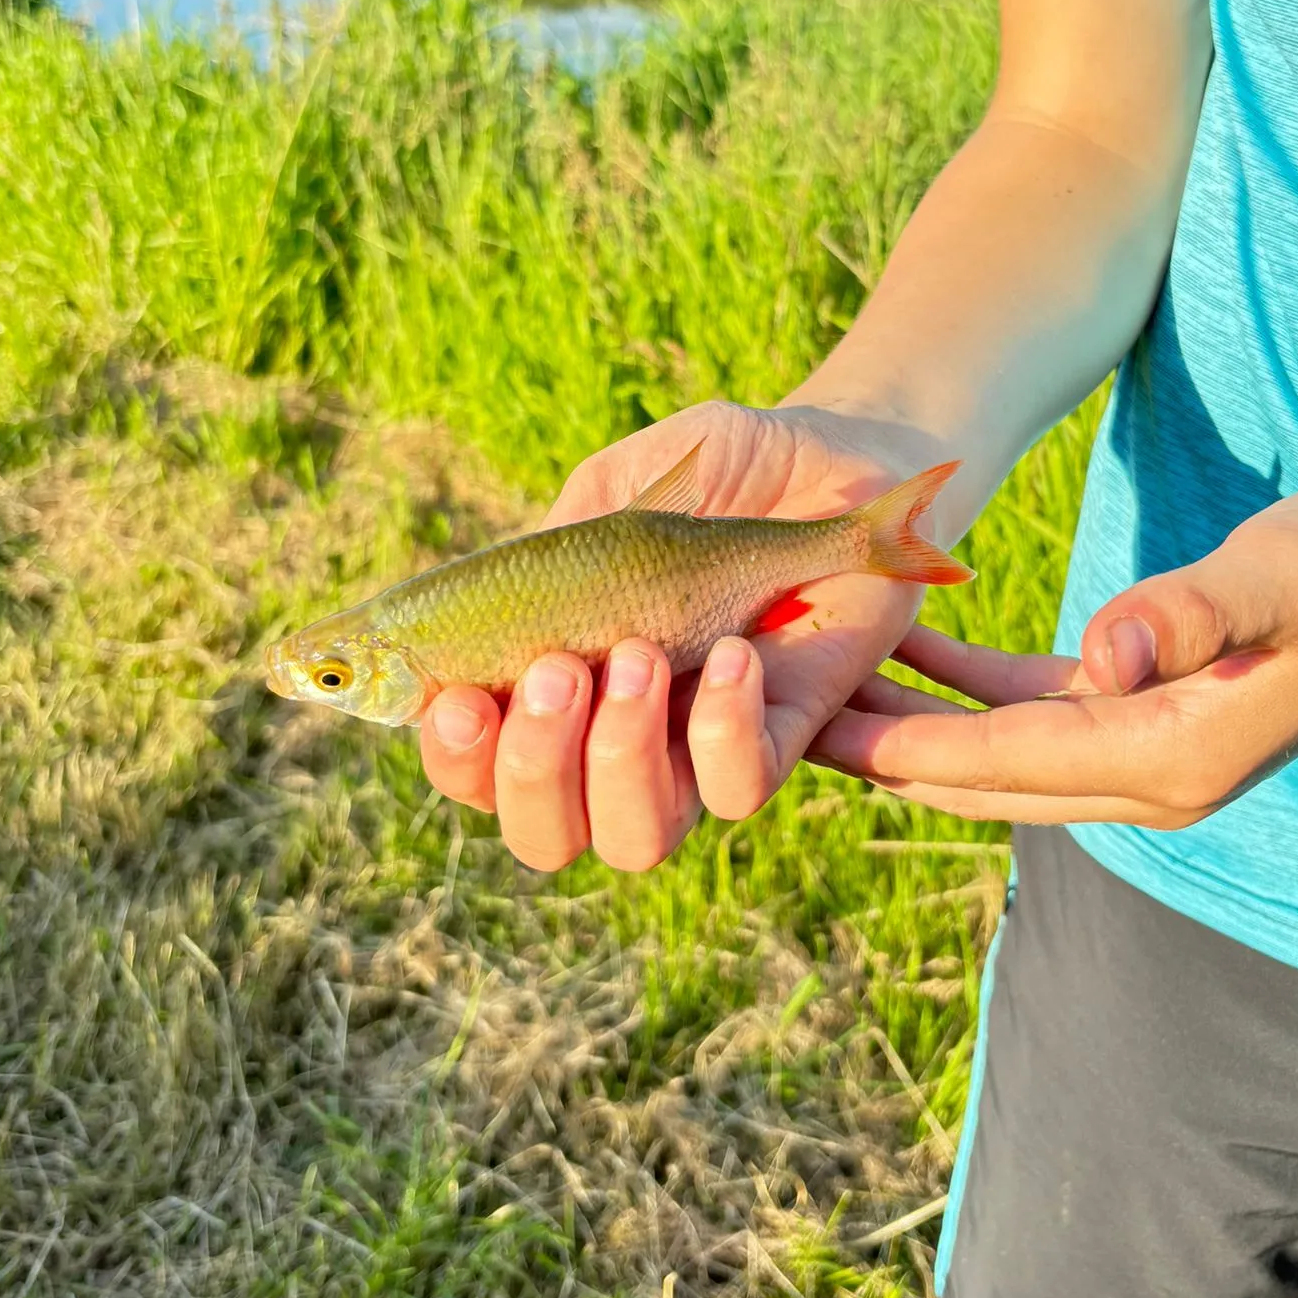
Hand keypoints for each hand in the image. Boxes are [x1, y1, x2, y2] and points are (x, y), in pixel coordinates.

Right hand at [419, 398, 952, 870]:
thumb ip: (566, 535)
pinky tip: (735, 650)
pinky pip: (739, 787)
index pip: (481, 772)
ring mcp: (701, 746)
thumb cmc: (725, 471)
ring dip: (620, 759)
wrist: (839, 459)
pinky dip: (722, 730)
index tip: (458, 698)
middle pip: (546, 834)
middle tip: (559, 669)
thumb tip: (523, 606)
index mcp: (564, 685)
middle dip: (533, 771)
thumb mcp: (624, 480)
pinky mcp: (785, 735)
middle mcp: (622, 737)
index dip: (458, 761)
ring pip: (637, 839)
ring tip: (642, 656)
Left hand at [811, 484, 1297, 827]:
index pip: (1003, 759)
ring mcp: (1141, 752)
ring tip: (819, 687)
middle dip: (881, 751)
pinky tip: (912, 649)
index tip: (809, 732)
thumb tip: (1105, 653)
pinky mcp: (1140, 716)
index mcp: (1166, 754)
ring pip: (993, 750)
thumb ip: (1193, 610)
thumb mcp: (1286, 574)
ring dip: (911, 723)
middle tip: (781, 723)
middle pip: (978, 774)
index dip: (901, 747)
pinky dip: (966, 689)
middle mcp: (1142, 774)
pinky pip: (1030, 712)